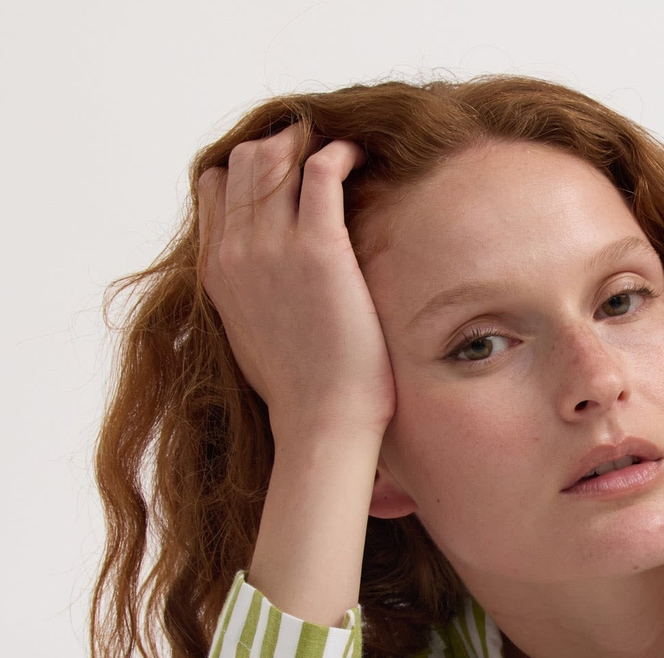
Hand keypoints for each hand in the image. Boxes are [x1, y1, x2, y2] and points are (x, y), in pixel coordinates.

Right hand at [196, 124, 395, 448]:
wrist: (320, 421)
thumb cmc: (299, 389)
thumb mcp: (249, 334)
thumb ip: (246, 292)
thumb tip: (262, 281)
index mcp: (216, 269)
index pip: (217, 186)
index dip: (250, 168)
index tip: (285, 172)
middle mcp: (236, 250)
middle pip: (246, 162)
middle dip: (282, 145)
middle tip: (318, 151)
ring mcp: (275, 247)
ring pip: (278, 158)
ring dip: (309, 143)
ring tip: (341, 151)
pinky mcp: (319, 249)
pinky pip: (322, 171)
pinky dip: (340, 152)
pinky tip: (359, 158)